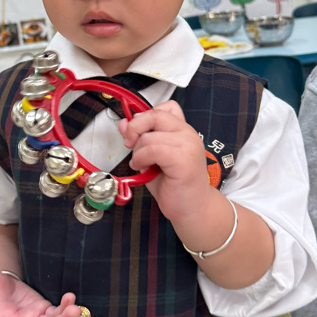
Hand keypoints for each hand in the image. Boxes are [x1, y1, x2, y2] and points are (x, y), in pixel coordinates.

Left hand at [119, 100, 211, 223]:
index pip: (166, 107)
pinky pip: (152, 149)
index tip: (137, 133)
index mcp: (183, 130)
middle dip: (135, 128)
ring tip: (141, 164)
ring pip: (149, 136)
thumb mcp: (151, 157)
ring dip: (137, 151)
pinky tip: (144, 168)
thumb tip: (123, 124)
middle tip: (130, 145)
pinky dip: (141, 159)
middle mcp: (188, 134)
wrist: (192, 209)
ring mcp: (188, 145)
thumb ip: (139, 139)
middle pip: (155, 115)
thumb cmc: (174, 185)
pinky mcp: (184, 159)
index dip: (146, 116)